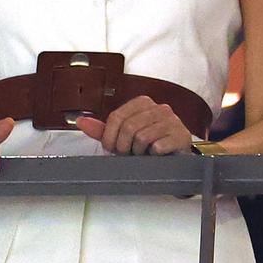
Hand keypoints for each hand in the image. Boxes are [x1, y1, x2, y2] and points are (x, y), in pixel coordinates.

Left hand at [76, 96, 192, 155]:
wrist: (175, 160)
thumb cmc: (148, 146)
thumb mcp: (123, 137)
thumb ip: (103, 130)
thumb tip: (80, 121)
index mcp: (142, 103)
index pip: (116, 117)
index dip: (110, 137)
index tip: (112, 149)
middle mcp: (158, 108)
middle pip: (128, 127)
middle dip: (124, 147)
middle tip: (129, 154)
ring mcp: (172, 120)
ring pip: (142, 137)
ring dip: (139, 152)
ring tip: (144, 154)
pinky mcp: (181, 135)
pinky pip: (158, 146)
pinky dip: (153, 155)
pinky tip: (157, 155)